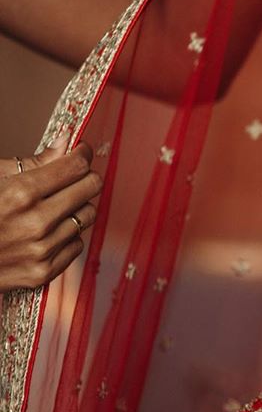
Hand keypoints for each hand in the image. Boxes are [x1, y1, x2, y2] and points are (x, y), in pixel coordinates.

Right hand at [0, 137, 101, 292]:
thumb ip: (33, 162)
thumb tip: (65, 140)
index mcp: (20, 194)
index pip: (77, 166)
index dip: (81, 154)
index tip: (80, 151)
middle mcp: (35, 223)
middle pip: (91, 188)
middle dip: (84, 177)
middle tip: (72, 176)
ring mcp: (41, 249)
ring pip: (87, 215)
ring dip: (75, 207)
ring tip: (52, 207)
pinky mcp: (43, 271)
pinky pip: (76, 244)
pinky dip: (66, 235)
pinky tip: (45, 232)